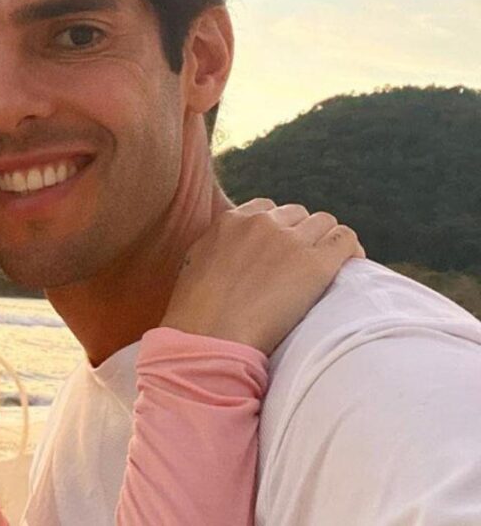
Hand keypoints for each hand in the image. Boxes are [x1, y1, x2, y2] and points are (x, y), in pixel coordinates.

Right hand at [159, 198, 365, 354]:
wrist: (211, 338)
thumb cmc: (196, 315)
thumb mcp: (195, 265)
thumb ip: (216, 249)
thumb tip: (229, 255)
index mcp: (230, 221)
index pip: (266, 209)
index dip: (277, 228)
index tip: (280, 249)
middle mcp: (262, 223)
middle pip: (297, 214)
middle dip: (301, 234)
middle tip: (303, 263)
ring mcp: (291, 241)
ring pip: (324, 223)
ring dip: (325, 241)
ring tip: (329, 267)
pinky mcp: (316, 264)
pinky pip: (346, 240)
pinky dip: (351, 250)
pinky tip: (351, 266)